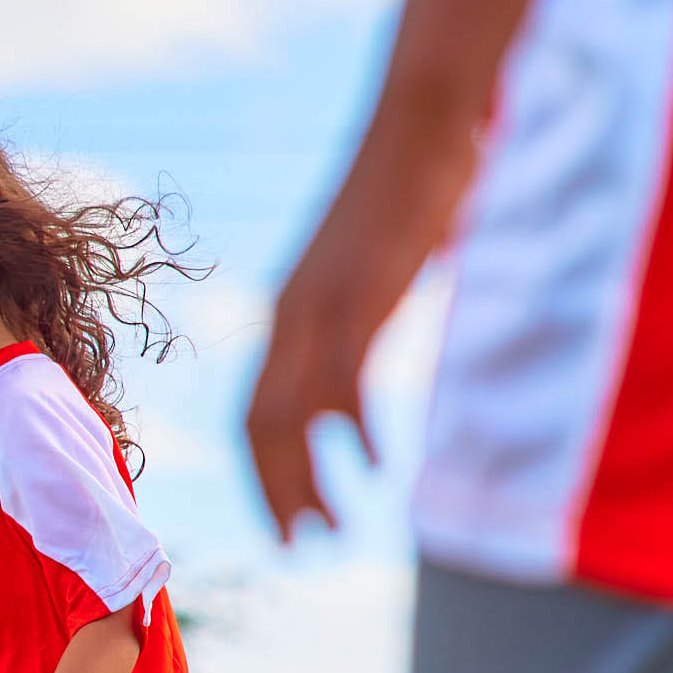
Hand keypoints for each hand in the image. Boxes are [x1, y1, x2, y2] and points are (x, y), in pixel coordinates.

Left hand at [244, 201, 400, 548]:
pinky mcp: (359, 293)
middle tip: (294, 549)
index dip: (259, 473)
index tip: (281, 521)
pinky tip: (378, 467)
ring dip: (310, 480)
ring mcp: (319, 303)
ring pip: (292, 414)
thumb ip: (362, 312)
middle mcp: (289, 313)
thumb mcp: (374, 268)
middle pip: (258, 426)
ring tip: (333, 533)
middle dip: (273, 494)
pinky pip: (344, 379)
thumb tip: (367, 345)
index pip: (252, 412)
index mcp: (289, 311)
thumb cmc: (408, 189)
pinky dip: (355, 430)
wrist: (420, 123)